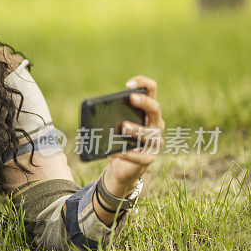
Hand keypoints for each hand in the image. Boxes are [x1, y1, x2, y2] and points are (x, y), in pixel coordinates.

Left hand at [104, 75, 165, 195]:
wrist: (121, 167)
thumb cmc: (117, 140)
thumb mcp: (112, 125)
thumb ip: (109, 116)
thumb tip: (95, 111)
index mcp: (146, 112)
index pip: (151, 90)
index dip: (143, 83)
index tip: (128, 84)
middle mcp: (155, 124)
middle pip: (155, 109)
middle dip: (145, 102)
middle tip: (131, 98)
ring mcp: (155, 142)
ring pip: (151, 133)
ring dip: (137, 129)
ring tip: (123, 126)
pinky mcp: (148, 158)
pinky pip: (141, 156)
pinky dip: (128, 154)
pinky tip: (116, 152)